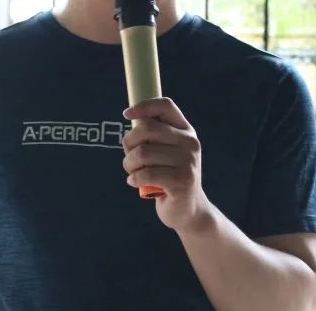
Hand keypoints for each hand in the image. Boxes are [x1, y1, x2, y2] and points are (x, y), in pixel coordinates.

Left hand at [122, 97, 211, 232]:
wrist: (189, 210)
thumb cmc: (169, 177)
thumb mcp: (165, 152)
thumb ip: (152, 135)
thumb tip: (130, 116)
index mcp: (185, 131)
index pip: (165, 105)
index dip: (143, 106)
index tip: (126, 115)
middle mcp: (190, 142)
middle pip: (145, 128)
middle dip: (129, 143)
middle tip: (130, 158)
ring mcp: (188, 161)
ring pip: (142, 153)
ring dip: (129, 164)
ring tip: (133, 173)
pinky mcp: (182, 180)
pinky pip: (145, 173)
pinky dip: (134, 179)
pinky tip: (135, 183)